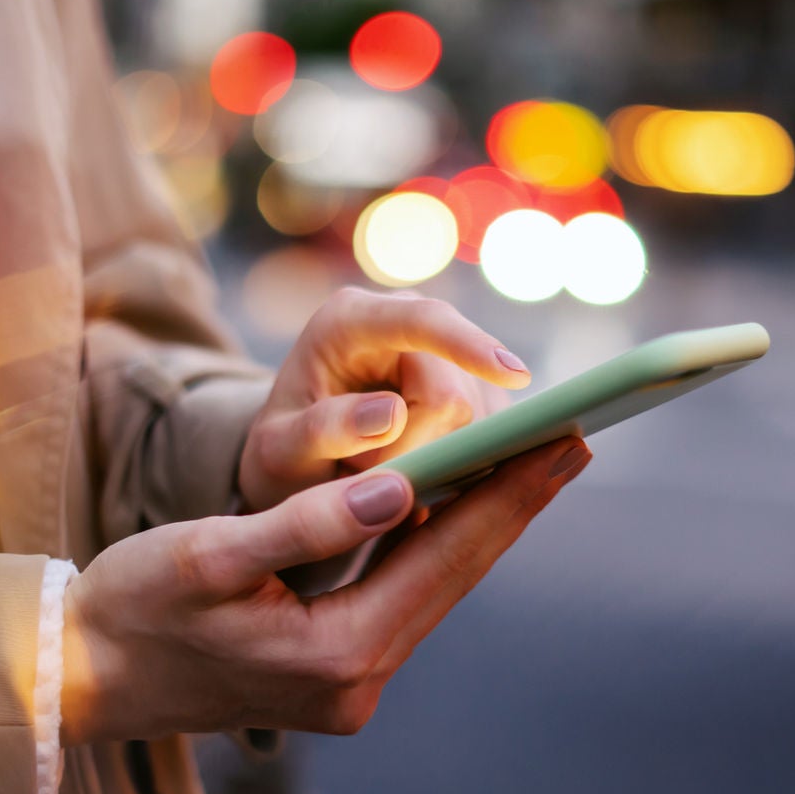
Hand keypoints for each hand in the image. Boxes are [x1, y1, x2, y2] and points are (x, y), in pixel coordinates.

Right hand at [61, 437, 591, 742]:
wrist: (80, 680)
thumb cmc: (131, 611)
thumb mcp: (208, 557)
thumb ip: (305, 526)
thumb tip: (396, 488)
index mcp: (335, 656)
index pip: (445, 557)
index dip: (509, 493)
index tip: (567, 439)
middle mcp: (356, 683)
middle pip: (454, 575)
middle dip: (512, 503)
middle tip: (574, 437)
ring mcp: (347, 688)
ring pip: (432, 587)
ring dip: (479, 524)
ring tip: (532, 461)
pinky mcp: (331, 678)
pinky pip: (401, 599)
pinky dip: (432, 549)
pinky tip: (456, 507)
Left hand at [236, 287, 530, 512]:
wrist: (298, 456)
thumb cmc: (285, 451)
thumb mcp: (280, 450)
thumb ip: (323, 430)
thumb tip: (392, 414)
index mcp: (351, 320)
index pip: (423, 321)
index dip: (469, 346)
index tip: (514, 373)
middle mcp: (407, 321)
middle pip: (455, 396)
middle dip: (417, 449)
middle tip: (362, 473)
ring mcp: (445, 353)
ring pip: (479, 422)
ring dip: (434, 461)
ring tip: (380, 468)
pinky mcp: (472, 387)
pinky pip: (489, 434)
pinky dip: (456, 465)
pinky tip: (416, 469)